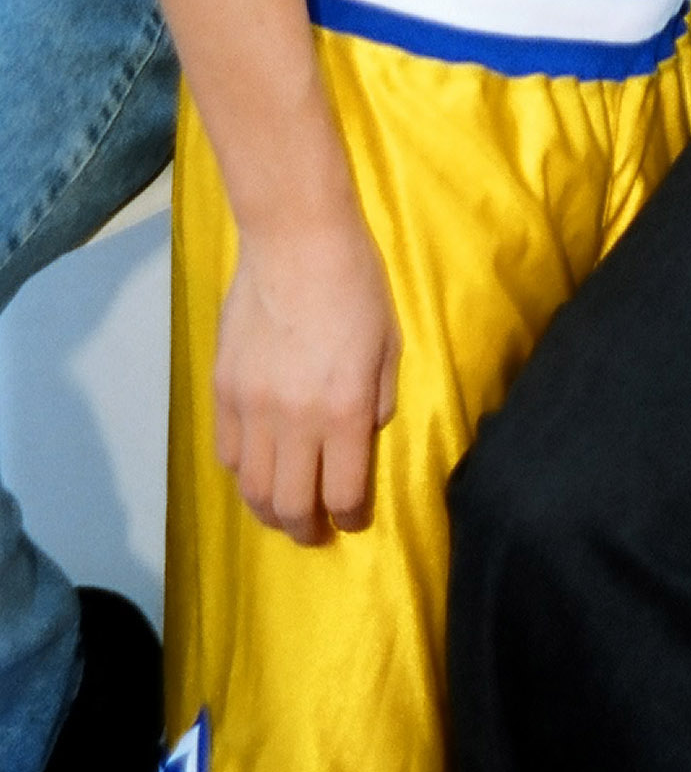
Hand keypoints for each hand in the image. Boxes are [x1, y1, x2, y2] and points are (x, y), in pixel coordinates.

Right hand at [213, 212, 400, 545]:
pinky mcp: (223, 389)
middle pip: (291, 504)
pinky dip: (241, 473)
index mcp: (344, 411)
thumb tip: (363, 438)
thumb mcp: (388, 344)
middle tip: (315, 532)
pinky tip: (256, 470)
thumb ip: (377, 401)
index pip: (343, 493)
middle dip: (306, 529)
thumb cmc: (356, 284)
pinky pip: (227, 451)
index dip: (350, 518)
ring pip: (252, 488)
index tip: (353, 522)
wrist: (296, 239)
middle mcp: (294, 420)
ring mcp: (252, 407)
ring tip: (282, 513)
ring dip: (268, 511)